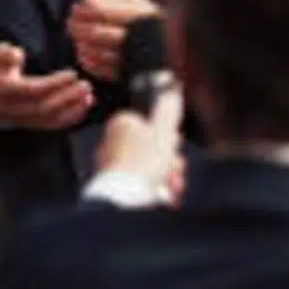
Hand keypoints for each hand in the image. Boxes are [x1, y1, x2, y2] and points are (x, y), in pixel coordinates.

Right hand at [0, 43, 93, 130]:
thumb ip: (3, 52)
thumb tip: (16, 54)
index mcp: (2, 91)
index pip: (33, 90)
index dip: (55, 84)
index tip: (73, 73)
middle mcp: (10, 110)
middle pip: (43, 108)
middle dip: (68, 98)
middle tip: (87, 85)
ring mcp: (20, 120)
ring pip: (49, 121)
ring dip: (72, 110)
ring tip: (89, 96)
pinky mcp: (30, 124)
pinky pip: (51, 125)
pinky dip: (70, 118)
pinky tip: (84, 106)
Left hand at [65, 0, 161, 81]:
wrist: (164, 48)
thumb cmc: (140, 17)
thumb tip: (86, 2)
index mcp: (138, 14)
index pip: (98, 10)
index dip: (82, 10)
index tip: (76, 9)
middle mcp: (136, 36)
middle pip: (95, 32)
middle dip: (77, 28)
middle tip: (70, 23)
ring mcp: (132, 58)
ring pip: (96, 52)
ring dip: (81, 44)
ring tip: (76, 37)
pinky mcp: (127, 74)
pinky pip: (100, 70)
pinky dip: (88, 61)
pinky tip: (83, 52)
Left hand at [94, 85, 186, 203]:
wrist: (126, 198)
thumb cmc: (144, 162)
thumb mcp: (163, 131)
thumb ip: (169, 112)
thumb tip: (172, 90)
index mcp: (121, 124)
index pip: (149, 125)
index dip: (167, 136)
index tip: (176, 144)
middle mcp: (112, 143)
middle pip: (151, 148)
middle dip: (170, 160)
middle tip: (176, 169)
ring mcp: (112, 166)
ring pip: (148, 169)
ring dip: (167, 177)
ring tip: (173, 186)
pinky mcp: (116, 187)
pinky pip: (141, 186)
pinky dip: (157, 190)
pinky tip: (167, 197)